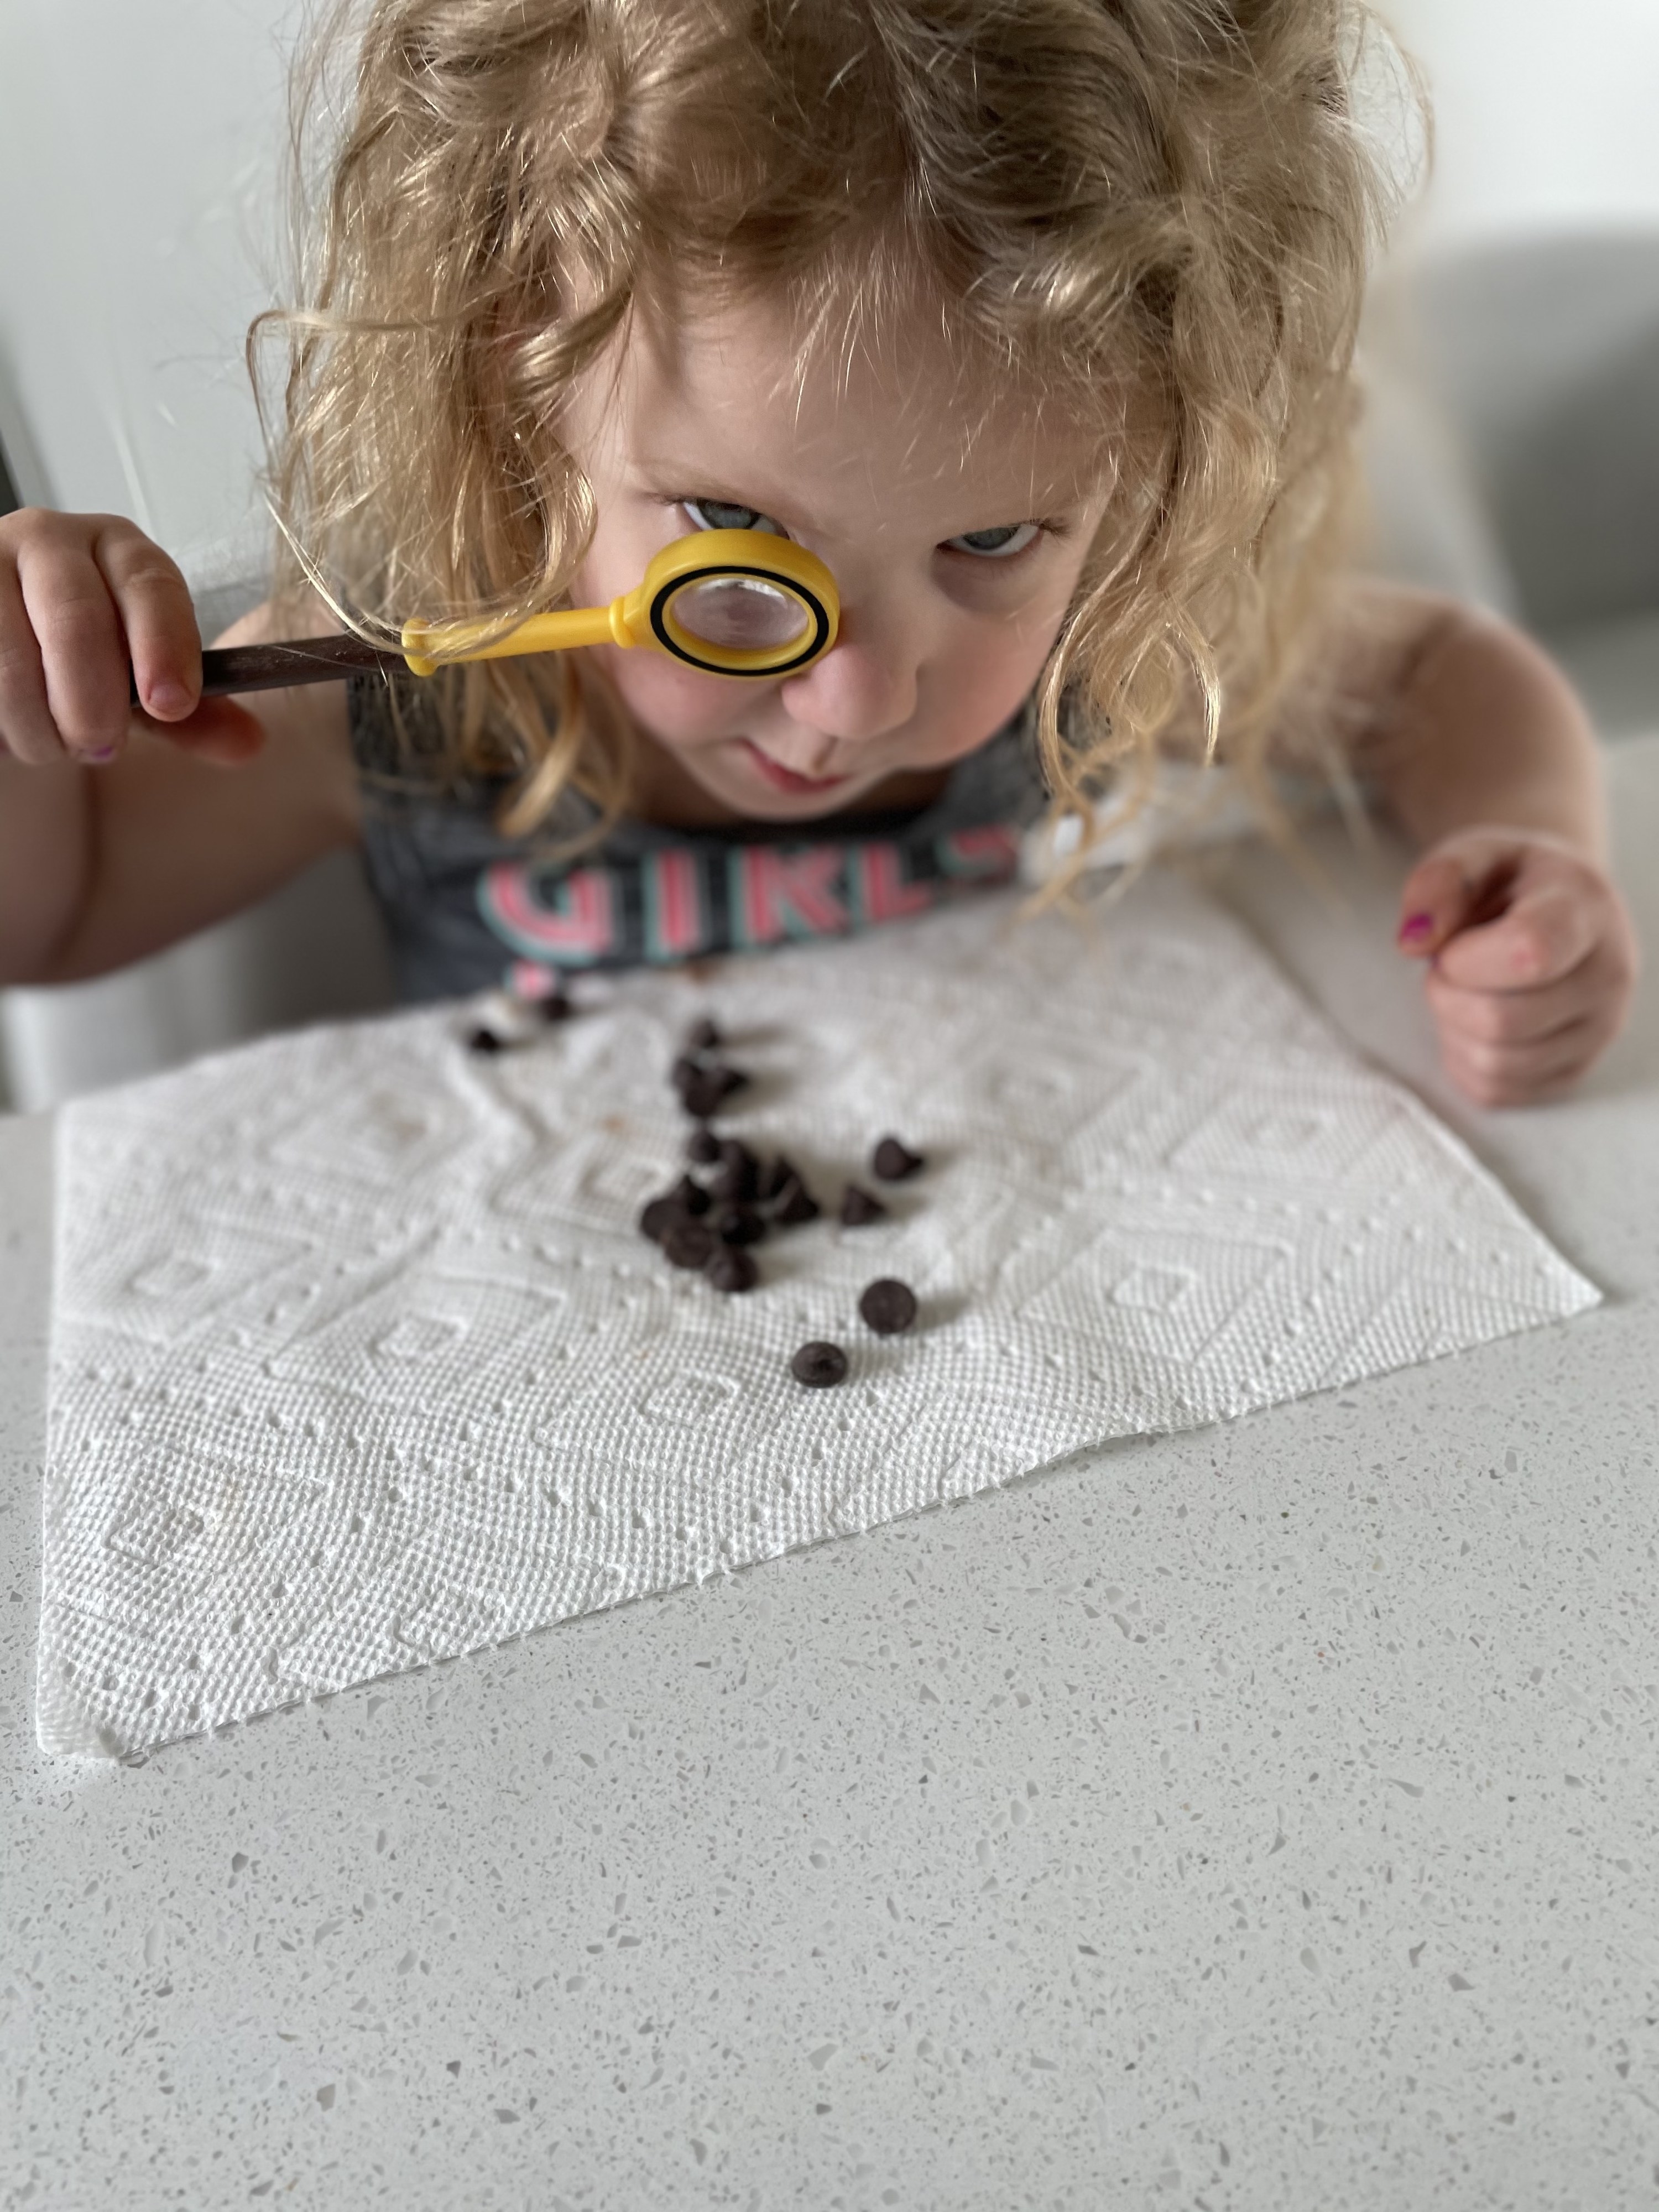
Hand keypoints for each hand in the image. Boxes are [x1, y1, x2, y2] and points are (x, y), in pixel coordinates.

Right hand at [0, 509, 263, 768]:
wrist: (4, 650)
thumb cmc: (82, 663)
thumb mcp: (143, 688)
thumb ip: (195, 717)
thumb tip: (249, 745)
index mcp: (117, 549)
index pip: (150, 585)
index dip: (164, 647)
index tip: (171, 705)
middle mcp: (47, 538)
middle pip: (75, 619)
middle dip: (92, 703)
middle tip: (101, 747)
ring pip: (9, 656)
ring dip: (35, 723)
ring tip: (49, 743)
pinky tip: (7, 727)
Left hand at [1396, 826, 1638, 1106]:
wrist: (1558, 906)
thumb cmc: (1511, 882)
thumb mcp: (1473, 854)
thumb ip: (1440, 882)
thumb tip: (1414, 943)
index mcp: (1585, 911)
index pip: (1531, 952)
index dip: (1466, 959)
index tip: (1454, 945)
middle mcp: (1606, 978)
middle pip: (1503, 1021)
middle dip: (1447, 995)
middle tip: (1447, 966)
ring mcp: (1595, 1032)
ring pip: (1497, 1065)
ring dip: (1452, 1029)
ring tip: (1464, 990)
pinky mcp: (1571, 1072)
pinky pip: (1495, 1091)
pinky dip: (1464, 1060)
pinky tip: (1472, 1021)